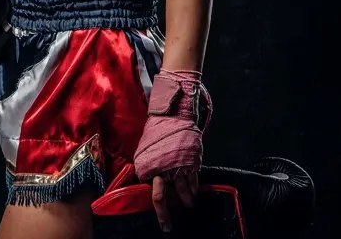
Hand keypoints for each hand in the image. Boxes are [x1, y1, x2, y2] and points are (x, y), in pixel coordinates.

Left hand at [134, 69, 210, 231]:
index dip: (153, 202)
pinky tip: (195, 195)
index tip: (156, 212)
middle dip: (164, 216)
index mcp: (147, 165)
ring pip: (182, 193)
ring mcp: (177, 167)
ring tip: (187, 207)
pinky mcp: (191, 163)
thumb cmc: (157, 129)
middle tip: (167, 227)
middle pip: (162, 199)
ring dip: (185, 201)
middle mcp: (161, 169)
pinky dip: (194, 190)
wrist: (173, 113)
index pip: (149, 190)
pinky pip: (193, 182)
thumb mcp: (145, 147)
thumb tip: (147, 177)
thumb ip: (146, 163)